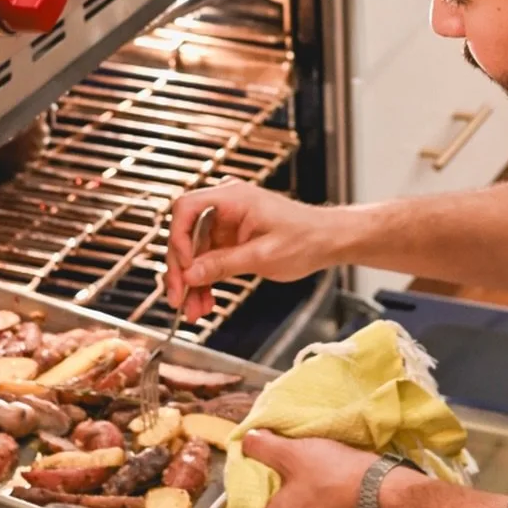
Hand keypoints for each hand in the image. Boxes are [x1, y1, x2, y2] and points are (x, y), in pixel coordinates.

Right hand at [164, 182, 346, 319]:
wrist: (328, 241)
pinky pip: (207, 260)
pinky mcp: (230, 239)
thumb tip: (190, 274)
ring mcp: (226, 223)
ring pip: (194, 252)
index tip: (184, 268)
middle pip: (185, 234)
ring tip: (193, 309)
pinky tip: (204, 301)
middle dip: (181, 269)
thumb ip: (223, 264)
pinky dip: (205, 281)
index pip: (186, 208)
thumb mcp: (263, 256)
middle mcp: (225, 206)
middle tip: (179, 298)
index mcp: (233, 198)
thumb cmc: (306, 238)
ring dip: (192, 281)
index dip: (179, 239)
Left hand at [242, 430, 372, 507]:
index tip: (253, 479)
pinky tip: (318, 494)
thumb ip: (262, 447)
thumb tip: (246, 441)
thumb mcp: (293, 452)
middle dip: (268, 503)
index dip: (245, 497)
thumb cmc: (334, 474)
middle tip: (274, 477)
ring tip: (297, 483)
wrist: (382, 491)